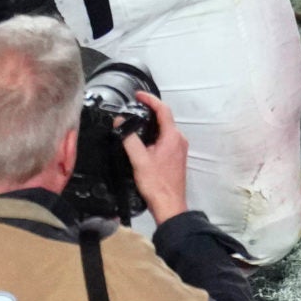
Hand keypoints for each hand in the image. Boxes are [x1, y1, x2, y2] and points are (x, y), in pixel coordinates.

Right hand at [120, 92, 191, 226]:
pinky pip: (166, 138)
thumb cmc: (157, 184)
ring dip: (152, 123)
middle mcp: (179, 140)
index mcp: (172, 137)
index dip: (150, 99)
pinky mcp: (177, 157)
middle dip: (150, 110)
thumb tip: (121, 123)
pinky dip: (155, 134)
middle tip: (134, 107)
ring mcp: (179, 149)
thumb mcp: (139, 160)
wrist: (170, 206)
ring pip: (165, 129)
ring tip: (136, 121)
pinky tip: (144, 140)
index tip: (138, 95)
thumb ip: (129, 139)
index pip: (163, 110)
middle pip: (165, 118)